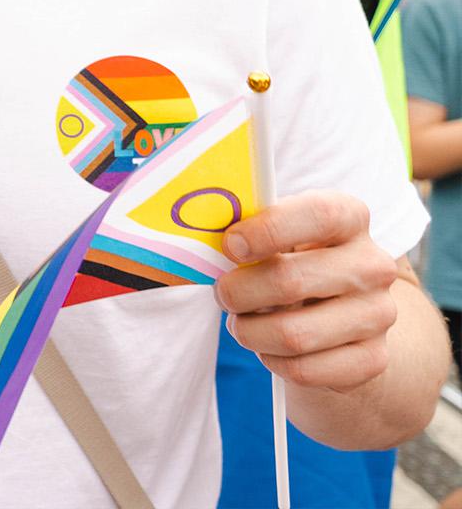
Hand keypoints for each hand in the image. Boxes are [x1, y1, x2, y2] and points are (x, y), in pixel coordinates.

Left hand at [215, 191, 401, 392]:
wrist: (340, 310)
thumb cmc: (292, 260)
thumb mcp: (275, 234)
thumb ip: (248, 229)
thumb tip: (205, 240)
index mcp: (350, 218)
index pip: (318, 215)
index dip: (267, 230)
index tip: (230, 245)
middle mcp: (373, 265)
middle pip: (290, 281)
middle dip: (238, 292)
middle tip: (224, 294)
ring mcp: (379, 314)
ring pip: (293, 334)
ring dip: (250, 332)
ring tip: (243, 323)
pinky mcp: (373, 358)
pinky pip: (305, 370)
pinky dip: (273, 361)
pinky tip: (270, 347)